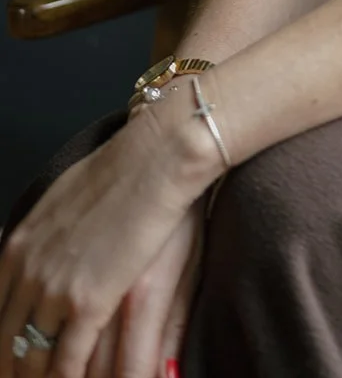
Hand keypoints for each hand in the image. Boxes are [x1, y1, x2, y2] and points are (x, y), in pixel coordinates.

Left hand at [0, 100, 218, 377]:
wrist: (154, 158)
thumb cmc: (120, 172)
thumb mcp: (61, 201)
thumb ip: (40, 237)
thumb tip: (30, 257)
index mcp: (19, 248)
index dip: (3, 344)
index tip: (11, 358)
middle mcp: (28, 272)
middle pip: (7, 342)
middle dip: (15, 366)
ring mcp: (55, 288)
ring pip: (33, 358)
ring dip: (39, 377)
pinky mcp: (89, 301)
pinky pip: (67, 361)